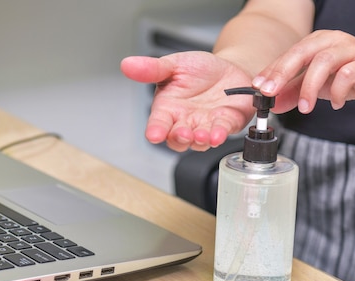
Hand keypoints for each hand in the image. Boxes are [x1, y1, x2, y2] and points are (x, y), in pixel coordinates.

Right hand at [121, 52, 254, 151]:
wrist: (228, 68)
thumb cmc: (199, 70)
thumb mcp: (174, 64)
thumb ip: (152, 69)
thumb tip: (126, 64)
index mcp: (169, 109)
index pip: (158, 123)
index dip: (155, 131)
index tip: (153, 135)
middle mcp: (185, 121)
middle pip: (177, 139)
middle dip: (179, 138)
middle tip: (182, 133)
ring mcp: (205, 125)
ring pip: (199, 141)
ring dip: (199, 141)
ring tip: (201, 135)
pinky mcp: (226, 124)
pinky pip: (221, 132)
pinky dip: (219, 135)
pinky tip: (217, 135)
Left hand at [252, 30, 354, 113]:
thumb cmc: (353, 75)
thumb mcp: (318, 85)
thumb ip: (294, 92)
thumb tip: (272, 104)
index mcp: (317, 43)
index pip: (288, 55)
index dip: (272, 71)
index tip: (257, 88)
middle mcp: (333, 41)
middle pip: (303, 52)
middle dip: (283, 73)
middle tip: (271, 93)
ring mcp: (353, 50)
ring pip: (325, 61)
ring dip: (310, 87)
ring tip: (306, 108)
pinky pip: (350, 74)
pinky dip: (338, 91)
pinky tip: (335, 104)